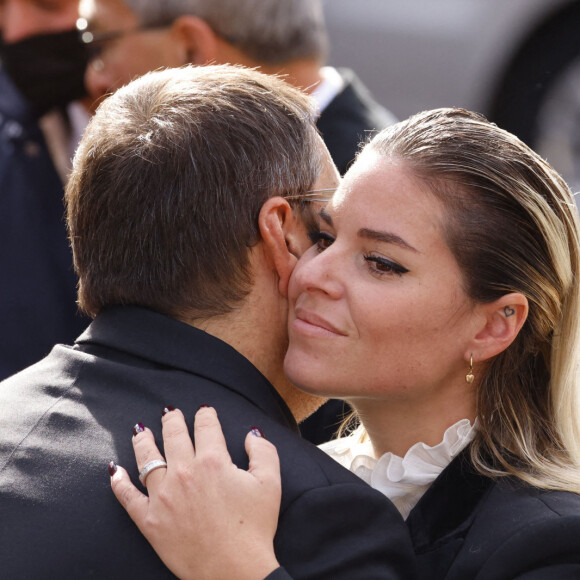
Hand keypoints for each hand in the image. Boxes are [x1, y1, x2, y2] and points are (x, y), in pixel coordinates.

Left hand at [110, 406, 281, 579]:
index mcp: (213, 461)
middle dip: (172, 419)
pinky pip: (127, 496)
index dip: (205, 414)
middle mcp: (184, 472)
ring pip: (147, 458)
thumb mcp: (270, 484)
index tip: (204, 412)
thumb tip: (251, 434)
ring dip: (144, 440)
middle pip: (174, 435)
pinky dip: (119, 481)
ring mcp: (163, 496)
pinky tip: (115, 470)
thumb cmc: (255, 528)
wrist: (235, 571)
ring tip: (141, 430)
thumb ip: (263, 451)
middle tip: (169, 412)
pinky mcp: (149, 520)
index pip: (206, 426)